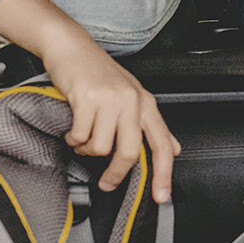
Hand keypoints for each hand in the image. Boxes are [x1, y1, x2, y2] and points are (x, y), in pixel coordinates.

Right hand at [0, 0, 177, 201]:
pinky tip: (73, 130)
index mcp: (145, 102)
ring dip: (88, 150)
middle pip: (130, 152)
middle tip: (107, 183)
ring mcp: (109, 99)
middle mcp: (131, 100)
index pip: (161, 144)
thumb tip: (173, 149)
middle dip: (116, 174)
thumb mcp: (131, 95)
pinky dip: (74, 139)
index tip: (161, 196)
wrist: (70, 46)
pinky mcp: (86, 98)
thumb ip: (150, 124)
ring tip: (83, 139)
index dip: (163, 173)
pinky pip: (81, 136)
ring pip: (102, 147)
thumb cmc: (98, 72)